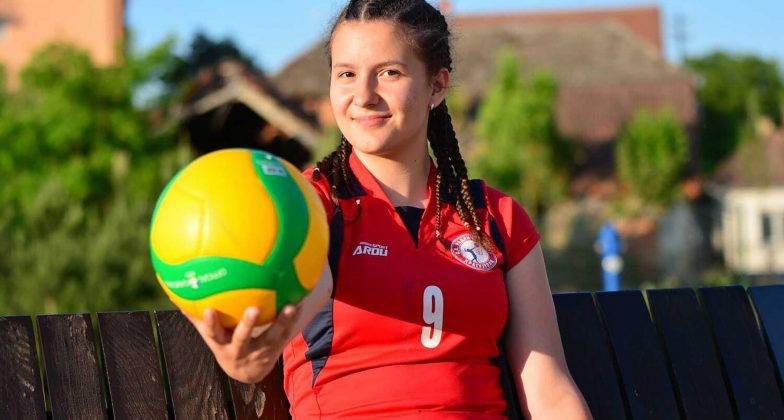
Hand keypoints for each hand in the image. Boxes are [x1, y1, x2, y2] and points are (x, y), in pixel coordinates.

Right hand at [184, 305, 300, 383]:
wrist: (247, 373)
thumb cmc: (225, 345)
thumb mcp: (211, 336)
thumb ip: (197, 317)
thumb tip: (176, 296)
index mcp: (222, 345)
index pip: (213, 334)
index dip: (211, 323)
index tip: (209, 309)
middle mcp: (240, 350)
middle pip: (243, 338)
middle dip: (247, 325)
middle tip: (253, 309)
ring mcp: (259, 351)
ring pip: (271, 336)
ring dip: (281, 321)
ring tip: (289, 306)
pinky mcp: (275, 349)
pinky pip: (286, 333)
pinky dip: (293, 318)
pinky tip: (300, 301)